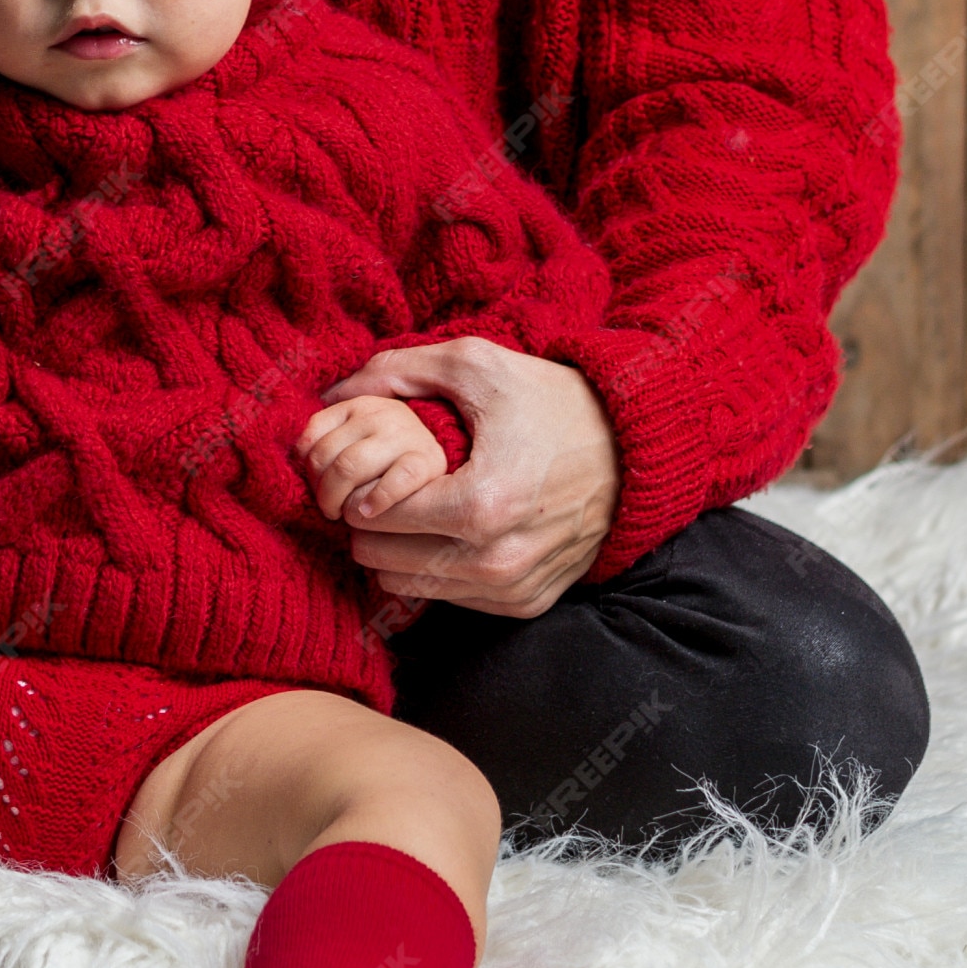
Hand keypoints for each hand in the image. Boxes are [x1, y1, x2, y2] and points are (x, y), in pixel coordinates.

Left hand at [295, 394, 445, 523]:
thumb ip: (331, 432)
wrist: (465, 446)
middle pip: (328, 456)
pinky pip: (394, 480)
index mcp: (362, 405)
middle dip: (323, 492)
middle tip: (333, 511)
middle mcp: (383, 414)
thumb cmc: (401, 452)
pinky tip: (370, 512)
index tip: (320, 490)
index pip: (313, 439)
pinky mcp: (430, 462)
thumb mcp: (365, 432)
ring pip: (349, 466)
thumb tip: (300, 450)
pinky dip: (376, 498)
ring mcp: (407, 435)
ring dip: (340, 501)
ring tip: (348, 516)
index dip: (309, 472)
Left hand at [313, 338, 620, 619]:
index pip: (374, 518)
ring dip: (398, 552)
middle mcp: (497, 560)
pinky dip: (436, 569)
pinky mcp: (529, 602)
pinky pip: (453, 598)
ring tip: (410, 508)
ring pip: (412, 586)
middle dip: (369, 524)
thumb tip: (334, 391)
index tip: (365, 468)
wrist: (632, 447)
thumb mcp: (476, 365)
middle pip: (384, 560)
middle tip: (378, 489)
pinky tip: (445, 530)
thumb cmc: (551, 400)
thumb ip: (398, 371)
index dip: (357, 489)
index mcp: (481, 505)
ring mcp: (514, 587)